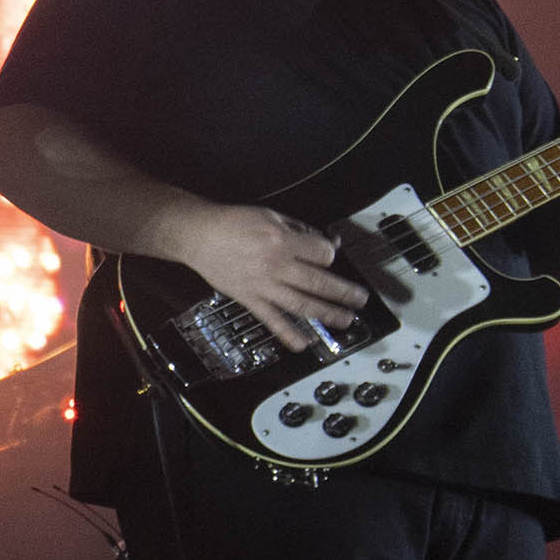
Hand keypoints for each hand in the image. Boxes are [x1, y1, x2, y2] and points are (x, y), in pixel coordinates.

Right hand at [165, 201, 369, 353]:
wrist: (198, 235)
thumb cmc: (233, 222)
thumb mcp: (270, 215)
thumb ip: (299, 229)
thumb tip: (324, 243)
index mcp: (282, 241)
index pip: (321, 253)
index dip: (330, 254)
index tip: (329, 256)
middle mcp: (276, 265)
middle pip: (319, 282)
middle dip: (344, 292)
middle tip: (360, 299)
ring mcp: (263, 285)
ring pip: (302, 304)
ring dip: (327, 314)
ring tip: (346, 320)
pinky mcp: (250, 299)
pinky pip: (272, 320)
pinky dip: (288, 334)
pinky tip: (303, 344)